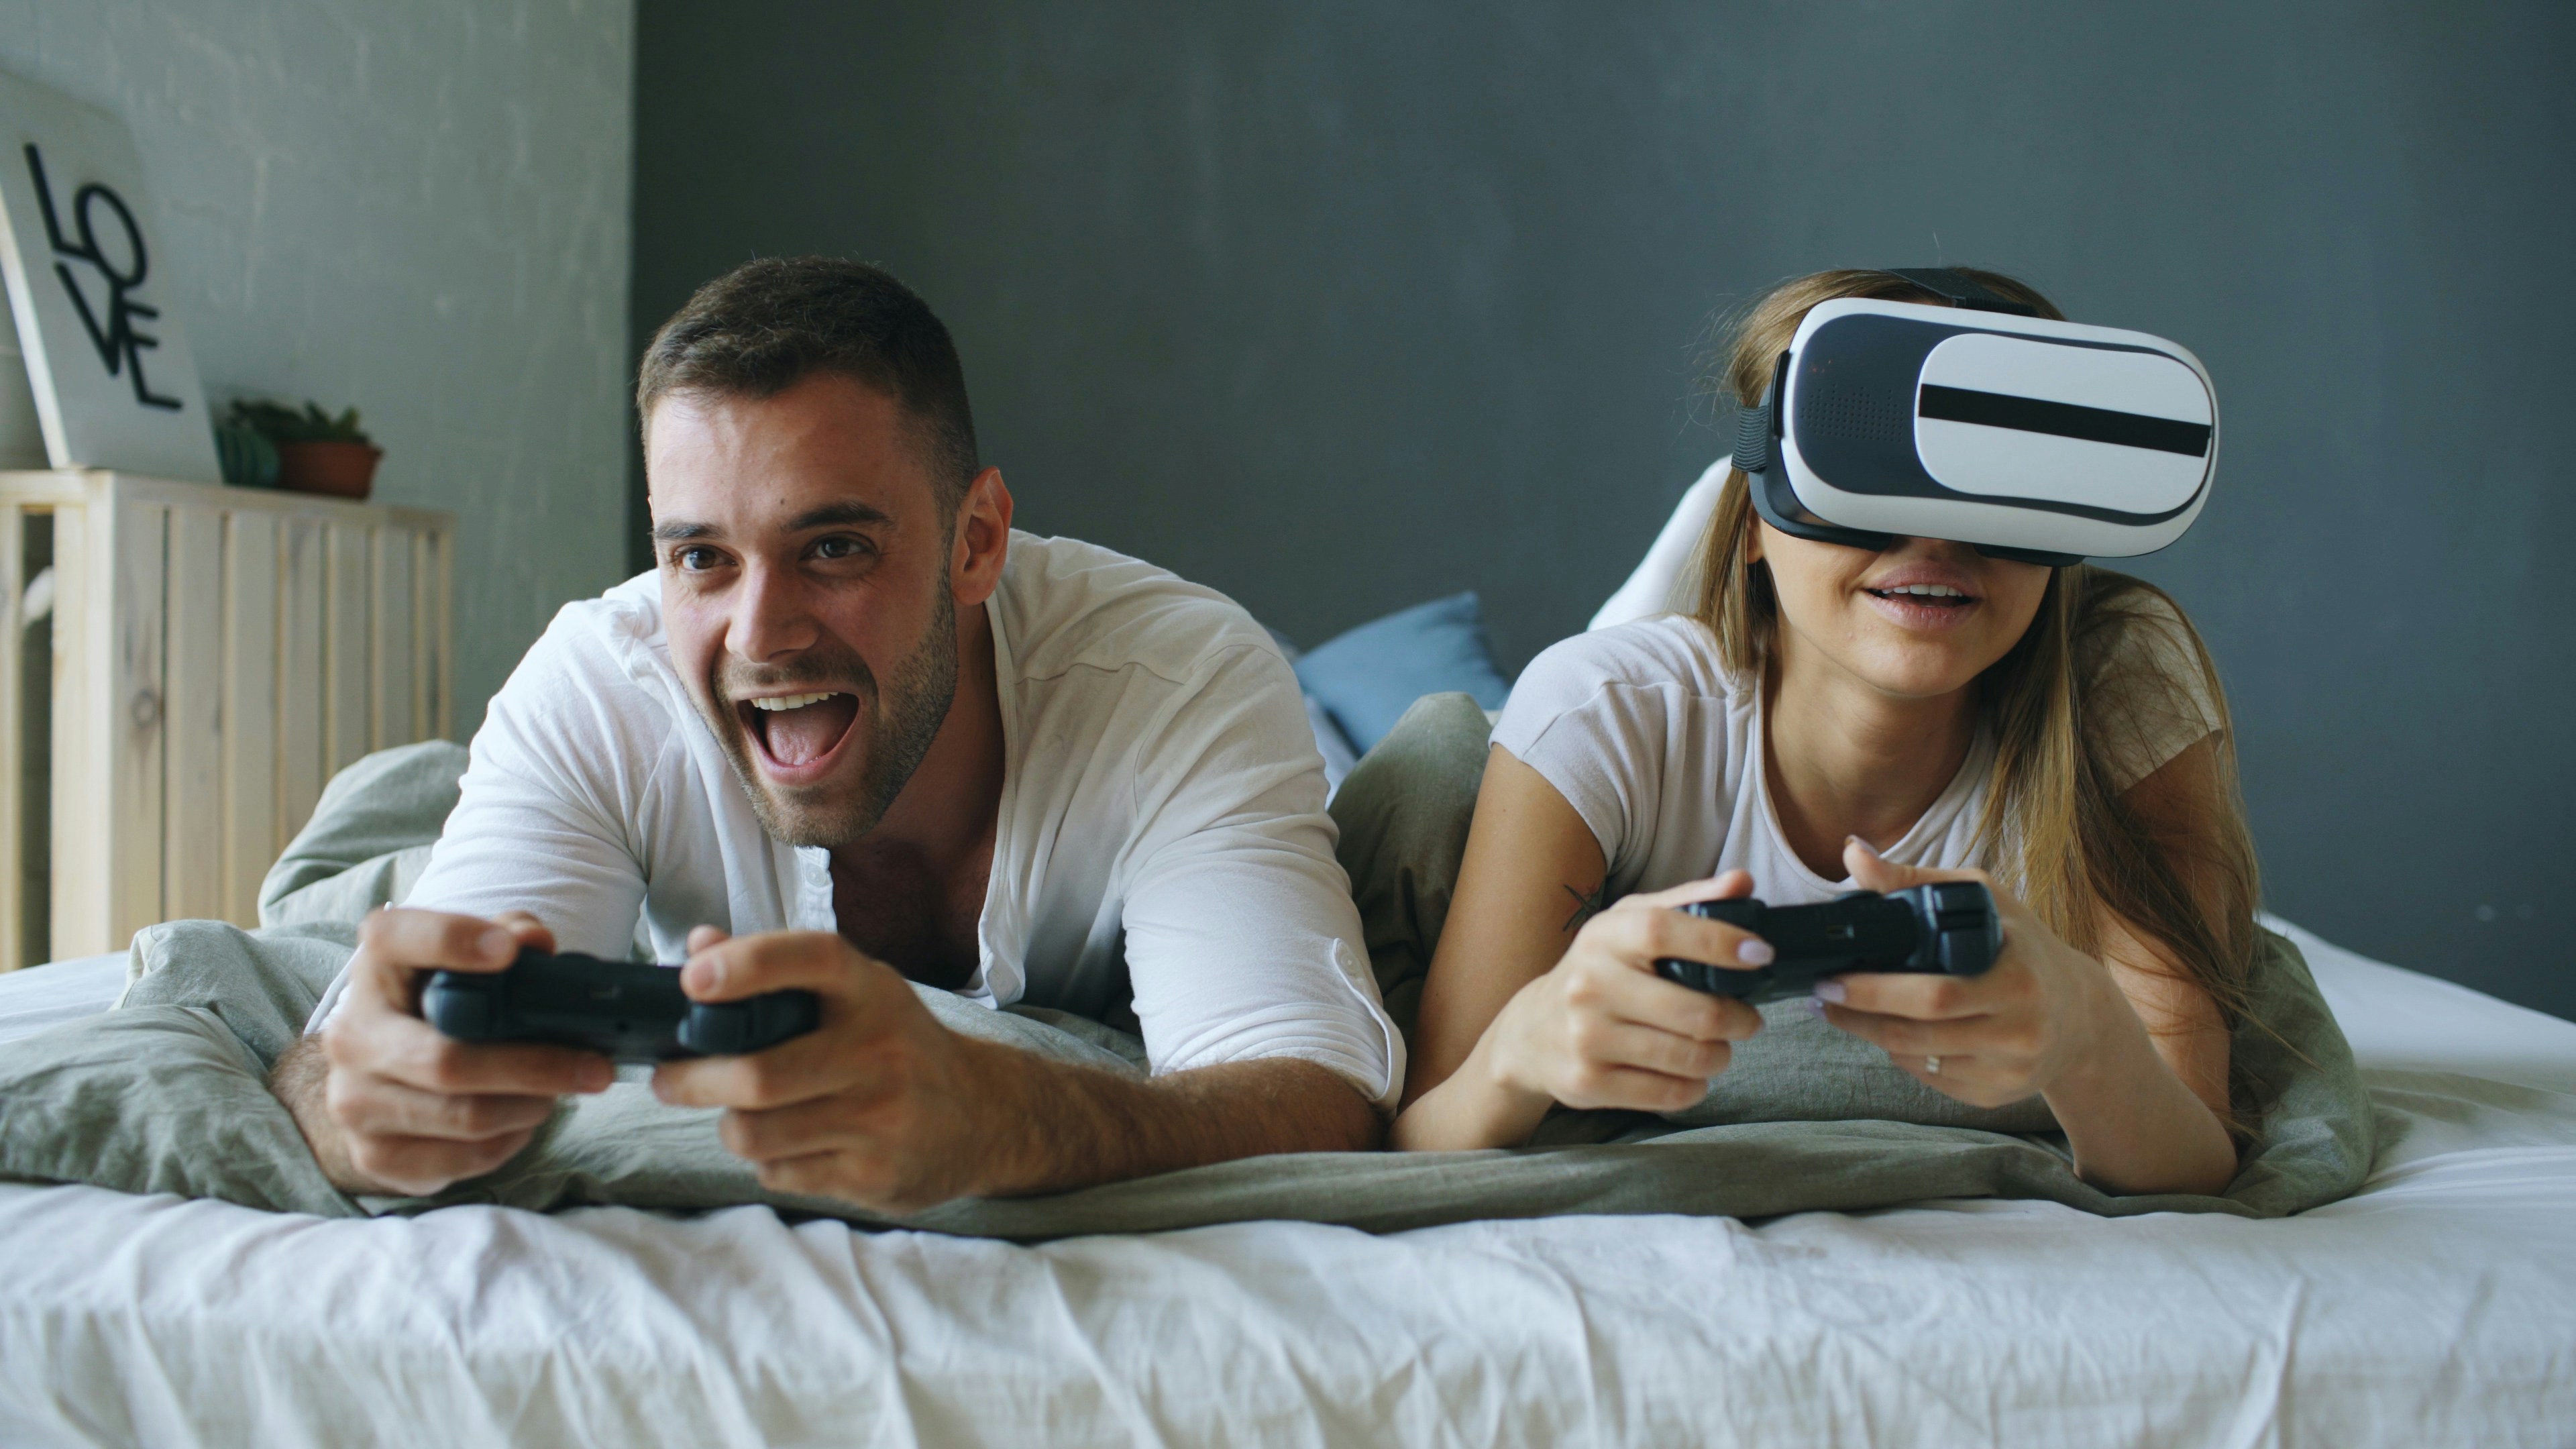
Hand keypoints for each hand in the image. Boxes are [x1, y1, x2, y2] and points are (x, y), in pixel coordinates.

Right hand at [309, 909, 613, 1195]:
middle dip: (535, 1065)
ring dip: (531, 1106)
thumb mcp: (471, 964)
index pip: (396, 939)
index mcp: (376, 970)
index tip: (509, 952)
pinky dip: (510, 1140)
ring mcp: (355, 1102)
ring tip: (560, 1092)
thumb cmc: (443, 1009)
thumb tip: (535, 942)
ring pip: (464, 1116)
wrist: (383, 1081)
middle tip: (597, 1067)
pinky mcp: (375, 1156)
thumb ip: (508, 937)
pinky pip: (463, 1158)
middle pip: (446, 1061)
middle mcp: (352, 1036)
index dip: (451, 941)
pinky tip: (522, 1120)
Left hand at [651, 927, 1002, 1212]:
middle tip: (669, 1080)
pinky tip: (794, 1145)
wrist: (983, 1116)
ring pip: (757, 1135)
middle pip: (758, 1076)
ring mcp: (881, 1118)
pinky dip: (769, 1163)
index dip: (749, 964)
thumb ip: (776, 971)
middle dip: (692, 1082)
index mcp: (871, 992)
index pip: (813, 959)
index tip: (693, 980)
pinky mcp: (875, 1175)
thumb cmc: (895, 1045)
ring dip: (733, 1128)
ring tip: (744, 1116)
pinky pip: (781, 1175)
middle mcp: (881, 1051)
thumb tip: (698, 944)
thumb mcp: (855, 996)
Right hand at [1475, 871, 1768, 1113]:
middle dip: (1738, 1020)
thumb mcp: (1629, 925)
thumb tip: (1743, 883)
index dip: (1720, 942)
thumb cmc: (1598, 971)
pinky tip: (1689, 1074)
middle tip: (1748, 1020)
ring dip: (1719, 1056)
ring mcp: (1586, 1037)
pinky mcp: (1588, 1082)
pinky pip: (1669, 1094)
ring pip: (1687, 1058)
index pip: (1664, 931)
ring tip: (1718, 1048)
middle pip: (1693, 1011)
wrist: (1531, 1032)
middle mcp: (1589, 985)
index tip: (1760, 955)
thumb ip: (1688, 903)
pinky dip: (1694, 1087)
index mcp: (1603, 938)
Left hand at [1815, 839, 2125, 1107]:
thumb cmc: (2021, 946)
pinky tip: (1893, 1033)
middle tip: (1822, 999)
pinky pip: (1931, 1079)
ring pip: (1916, 1061)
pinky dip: (1903, 1056)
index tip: (1832, 978)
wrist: (2080, 1015)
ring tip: (1846, 1012)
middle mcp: (2017, 1032)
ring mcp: (2007, 1069)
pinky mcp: (1996, 1094)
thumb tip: (1854, 855)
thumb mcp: (1982, 899)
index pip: (1934, 994)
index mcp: (2015, 980)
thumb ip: (1914, 879)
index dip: (1875, 991)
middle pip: (1917, 1035)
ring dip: (1872, 1036)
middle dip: (1858, 1017)